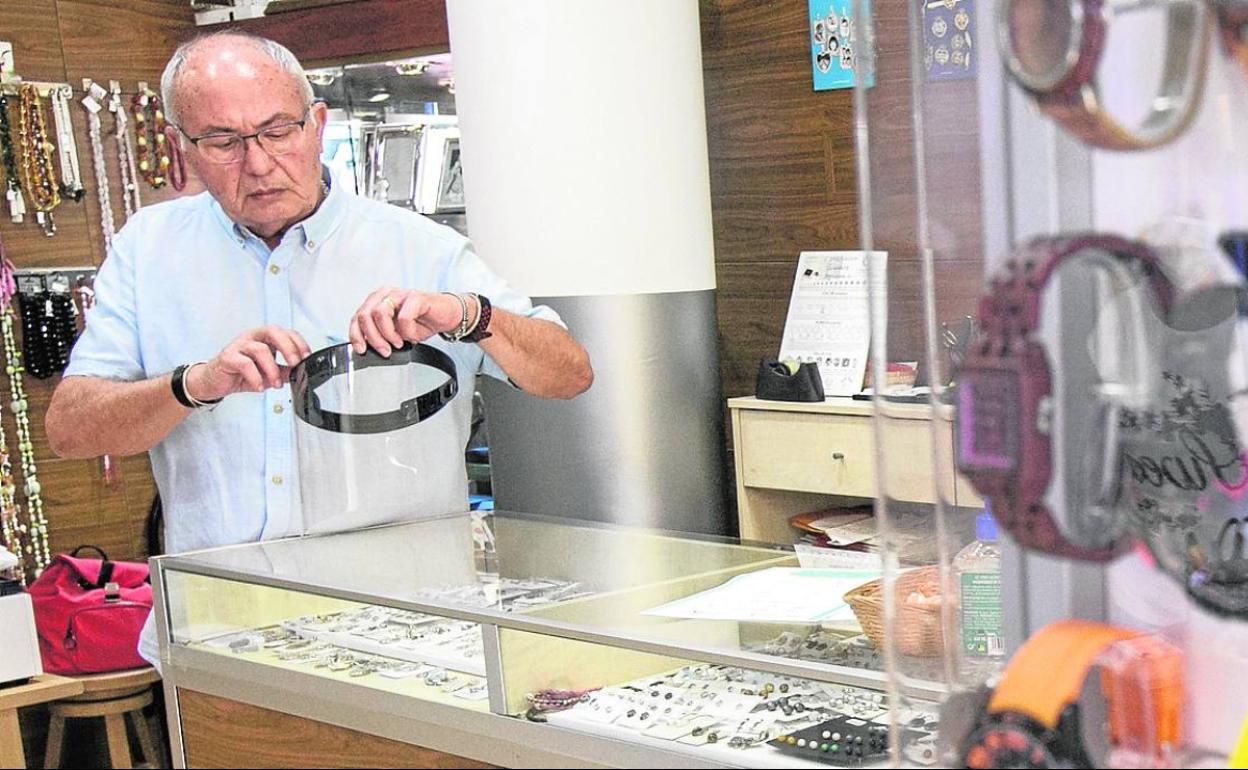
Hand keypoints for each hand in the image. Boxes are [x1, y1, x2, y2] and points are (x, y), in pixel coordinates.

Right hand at [185, 326, 311, 401]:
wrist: (214, 382)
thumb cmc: (240, 374)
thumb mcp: (268, 374)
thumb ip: (285, 371)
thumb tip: (301, 373)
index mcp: (264, 338)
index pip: (285, 332)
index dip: (298, 342)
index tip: (307, 357)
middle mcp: (252, 337)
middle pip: (273, 331)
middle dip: (288, 347)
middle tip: (295, 363)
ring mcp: (239, 345)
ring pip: (260, 349)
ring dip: (272, 369)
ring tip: (276, 384)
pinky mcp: (227, 357)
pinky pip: (244, 363)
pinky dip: (255, 377)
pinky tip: (259, 387)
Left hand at [348, 287, 467, 355]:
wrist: (447, 316)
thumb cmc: (422, 322)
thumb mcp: (396, 333)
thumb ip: (380, 335)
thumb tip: (368, 348)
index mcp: (377, 301)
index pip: (357, 317)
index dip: (356, 335)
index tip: (362, 350)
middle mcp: (386, 295)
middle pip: (365, 315)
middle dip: (373, 338)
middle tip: (385, 350)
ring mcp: (400, 294)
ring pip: (379, 313)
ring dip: (387, 334)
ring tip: (398, 343)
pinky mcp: (416, 297)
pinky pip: (403, 317)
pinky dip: (407, 331)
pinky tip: (412, 336)